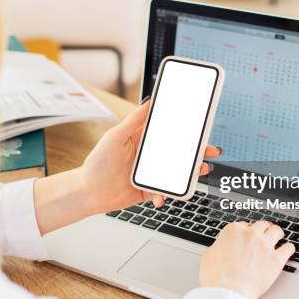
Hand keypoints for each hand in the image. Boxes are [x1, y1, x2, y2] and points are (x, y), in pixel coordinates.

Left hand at [80, 100, 221, 213]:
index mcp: (143, 140)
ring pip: (177, 172)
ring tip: (198, 171)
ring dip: (190, 173)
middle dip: (197, 151)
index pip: (169, 131)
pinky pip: (164, 192)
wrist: (87, 192)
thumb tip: (149, 102)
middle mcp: (149, 156)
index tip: (201, 125)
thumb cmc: (97, 163)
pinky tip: (161, 197)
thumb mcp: (115, 137)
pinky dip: (166, 195)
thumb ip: (133, 121)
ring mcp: (150, 174)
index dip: (186, 129)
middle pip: (179, 152)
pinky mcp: (148, 190)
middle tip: (211, 150)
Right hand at [199, 221, 294, 298]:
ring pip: (277, 230)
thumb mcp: (209, 254)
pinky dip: (288, 248)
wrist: (227, 292)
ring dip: (277, 233)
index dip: (246, 232)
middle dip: (262, 230)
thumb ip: (219, 245)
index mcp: (234, 230)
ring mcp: (265, 246)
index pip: (245, 225)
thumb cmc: (216, 276)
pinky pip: (289, 248)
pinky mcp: (276, 260)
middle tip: (263, 235)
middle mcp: (251, 234)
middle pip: (262, 225)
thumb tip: (222, 247)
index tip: (248, 237)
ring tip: (277, 238)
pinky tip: (286, 250)